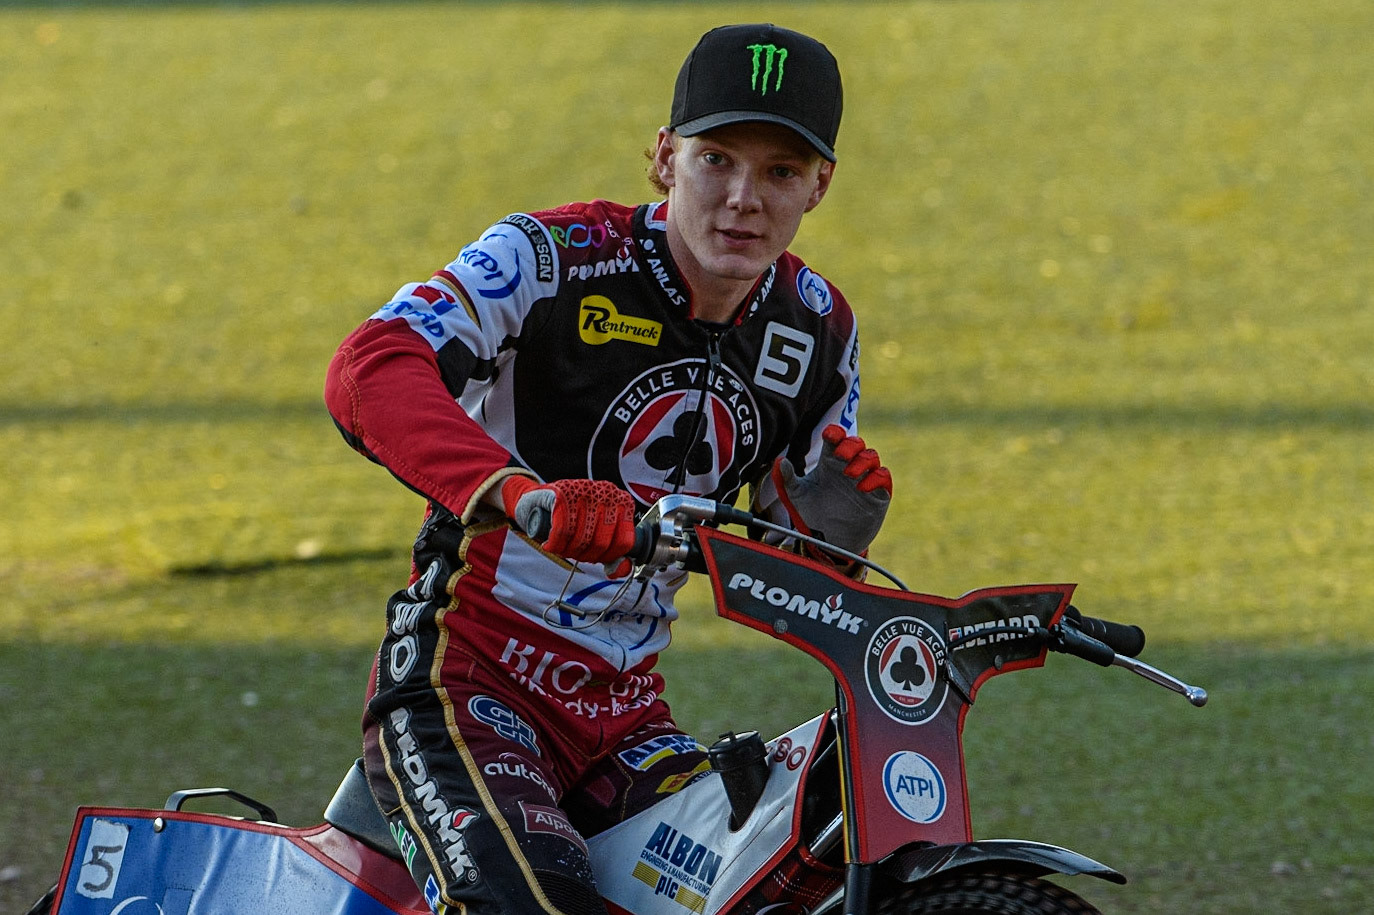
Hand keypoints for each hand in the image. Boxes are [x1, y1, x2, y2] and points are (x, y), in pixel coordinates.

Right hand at [499, 476, 636, 569]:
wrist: (536, 501)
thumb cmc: (570, 520)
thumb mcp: (596, 536)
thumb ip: (612, 554)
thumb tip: (620, 569)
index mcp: (622, 502)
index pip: (624, 542)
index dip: (608, 557)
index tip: (594, 557)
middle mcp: (607, 493)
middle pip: (602, 543)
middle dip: (585, 555)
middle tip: (574, 553)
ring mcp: (585, 491)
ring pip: (582, 538)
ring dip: (567, 551)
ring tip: (561, 547)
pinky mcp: (563, 494)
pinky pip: (563, 530)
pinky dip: (555, 544)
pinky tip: (550, 545)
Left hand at [771, 425, 891, 556]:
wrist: (830, 540)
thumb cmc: (813, 513)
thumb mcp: (797, 496)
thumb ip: (788, 479)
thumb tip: (780, 462)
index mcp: (830, 461)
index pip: (836, 439)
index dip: (835, 432)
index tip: (829, 435)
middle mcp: (849, 466)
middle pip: (856, 443)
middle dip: (850, 445)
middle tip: (840, 455)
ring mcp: (865, 478)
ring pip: (871, 456)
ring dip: (862, 461)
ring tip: (849, 474)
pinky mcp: (878, 493)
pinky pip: (883, 477)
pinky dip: (876, 478)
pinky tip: (862, 487)